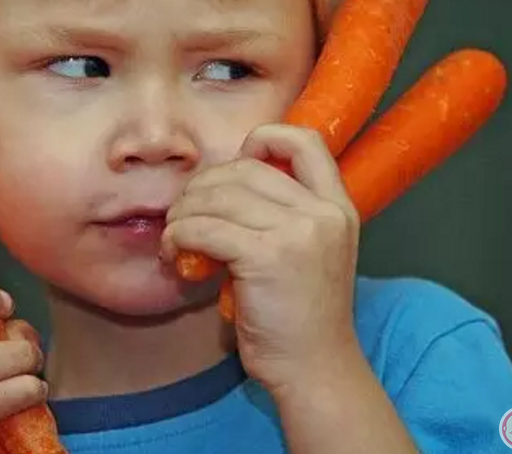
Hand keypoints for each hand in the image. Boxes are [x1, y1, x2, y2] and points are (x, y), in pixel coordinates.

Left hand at [161, 124, 361, 393]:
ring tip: (175, 239)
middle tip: (184, 217)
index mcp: (338, 206)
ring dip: (182, 215)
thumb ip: (285, 214)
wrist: (315, 371)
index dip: (262, 141)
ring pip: (217, 196)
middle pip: (243, 168)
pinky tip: (174, 254)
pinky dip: (177, 237)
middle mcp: (323, 212)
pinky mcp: (266, 257)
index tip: (233, 171)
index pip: (304, 141)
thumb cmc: (300, 317)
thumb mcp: (312, 252)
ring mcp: (298, 233)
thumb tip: (220, 185)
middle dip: (202, 188)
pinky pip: (203, 228)